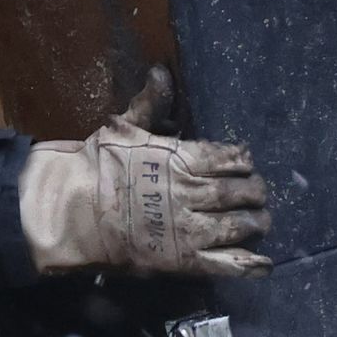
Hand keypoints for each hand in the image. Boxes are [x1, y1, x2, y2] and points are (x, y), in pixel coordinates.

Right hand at [21, 74, 270, 277]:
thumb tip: (161, 71)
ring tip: (261, 220)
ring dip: (256, 222)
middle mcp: (193, 193)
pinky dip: (250, 265)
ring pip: (239, 225)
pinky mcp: (185, 260)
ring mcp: (191, 229)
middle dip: (255, 191)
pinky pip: (226, 263)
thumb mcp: (122, 127)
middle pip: (239, 192)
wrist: (71, 210)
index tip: (246, 162)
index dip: (242, 161)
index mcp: (182, 159)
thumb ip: (149, 104)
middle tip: (258, 192)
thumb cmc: (95, 166)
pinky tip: (265, 264)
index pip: (228, 158)